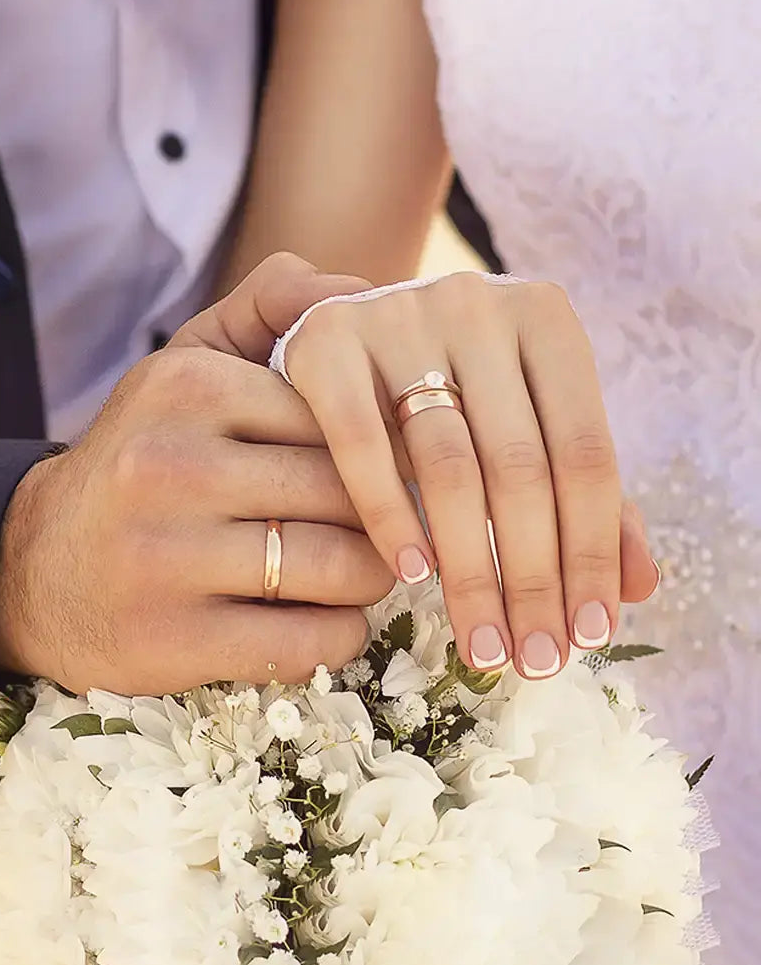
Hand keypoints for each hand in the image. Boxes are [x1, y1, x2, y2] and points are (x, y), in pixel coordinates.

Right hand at [0, 265, 393, 695]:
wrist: (31, 566)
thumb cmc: (141, 457)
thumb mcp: (185, 364)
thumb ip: (270, 307)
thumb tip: (365, 290)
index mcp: (188, 388)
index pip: (339, 415)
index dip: (381, 448)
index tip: (390, 470)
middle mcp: (172, 466)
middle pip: (348, 491)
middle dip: (386, 515)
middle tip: (392, 526)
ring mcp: (167, 559)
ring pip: (342, 567)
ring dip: (372, 577)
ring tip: (361, 571)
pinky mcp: (172, 641)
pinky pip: (311, 642)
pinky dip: (341, 635)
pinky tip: (325, 620)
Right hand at [276, 270, 658, 679]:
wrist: (346, 323)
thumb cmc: (446, 384)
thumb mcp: (521, 418)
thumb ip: (578, 489)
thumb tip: (637, 587)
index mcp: (546, 319)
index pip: (586, 452)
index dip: (594, 551)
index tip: (590, 635)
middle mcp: (477, 305)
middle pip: (521, 467)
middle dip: (535, 578)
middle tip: (535, 659)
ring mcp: (398, 317)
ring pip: (448, 466)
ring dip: (470, 570)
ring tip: (483, 642)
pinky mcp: (327, 340)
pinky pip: (362, 445)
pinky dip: (390, 515)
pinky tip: (411, 576)